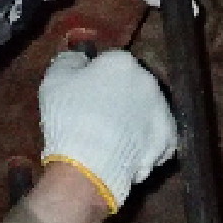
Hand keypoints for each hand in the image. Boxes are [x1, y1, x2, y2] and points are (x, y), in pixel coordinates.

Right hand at [38, 49, 177, 212]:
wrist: (90, 163)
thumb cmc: (69, 117)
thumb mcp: (54, 80)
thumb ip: (69, 61)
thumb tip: (80, 58)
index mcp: (121, 62)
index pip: (109, 63)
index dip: (94, 78)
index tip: (84, 94)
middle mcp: (148, 80)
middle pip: (131, 84)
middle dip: (117, 96)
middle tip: (97, 117)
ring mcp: (162, 110)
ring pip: (145, 110)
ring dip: (133, 118)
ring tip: (112, 139)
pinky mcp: (168, 138)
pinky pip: (155, 136)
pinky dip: (144, 142)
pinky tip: (127, 151)